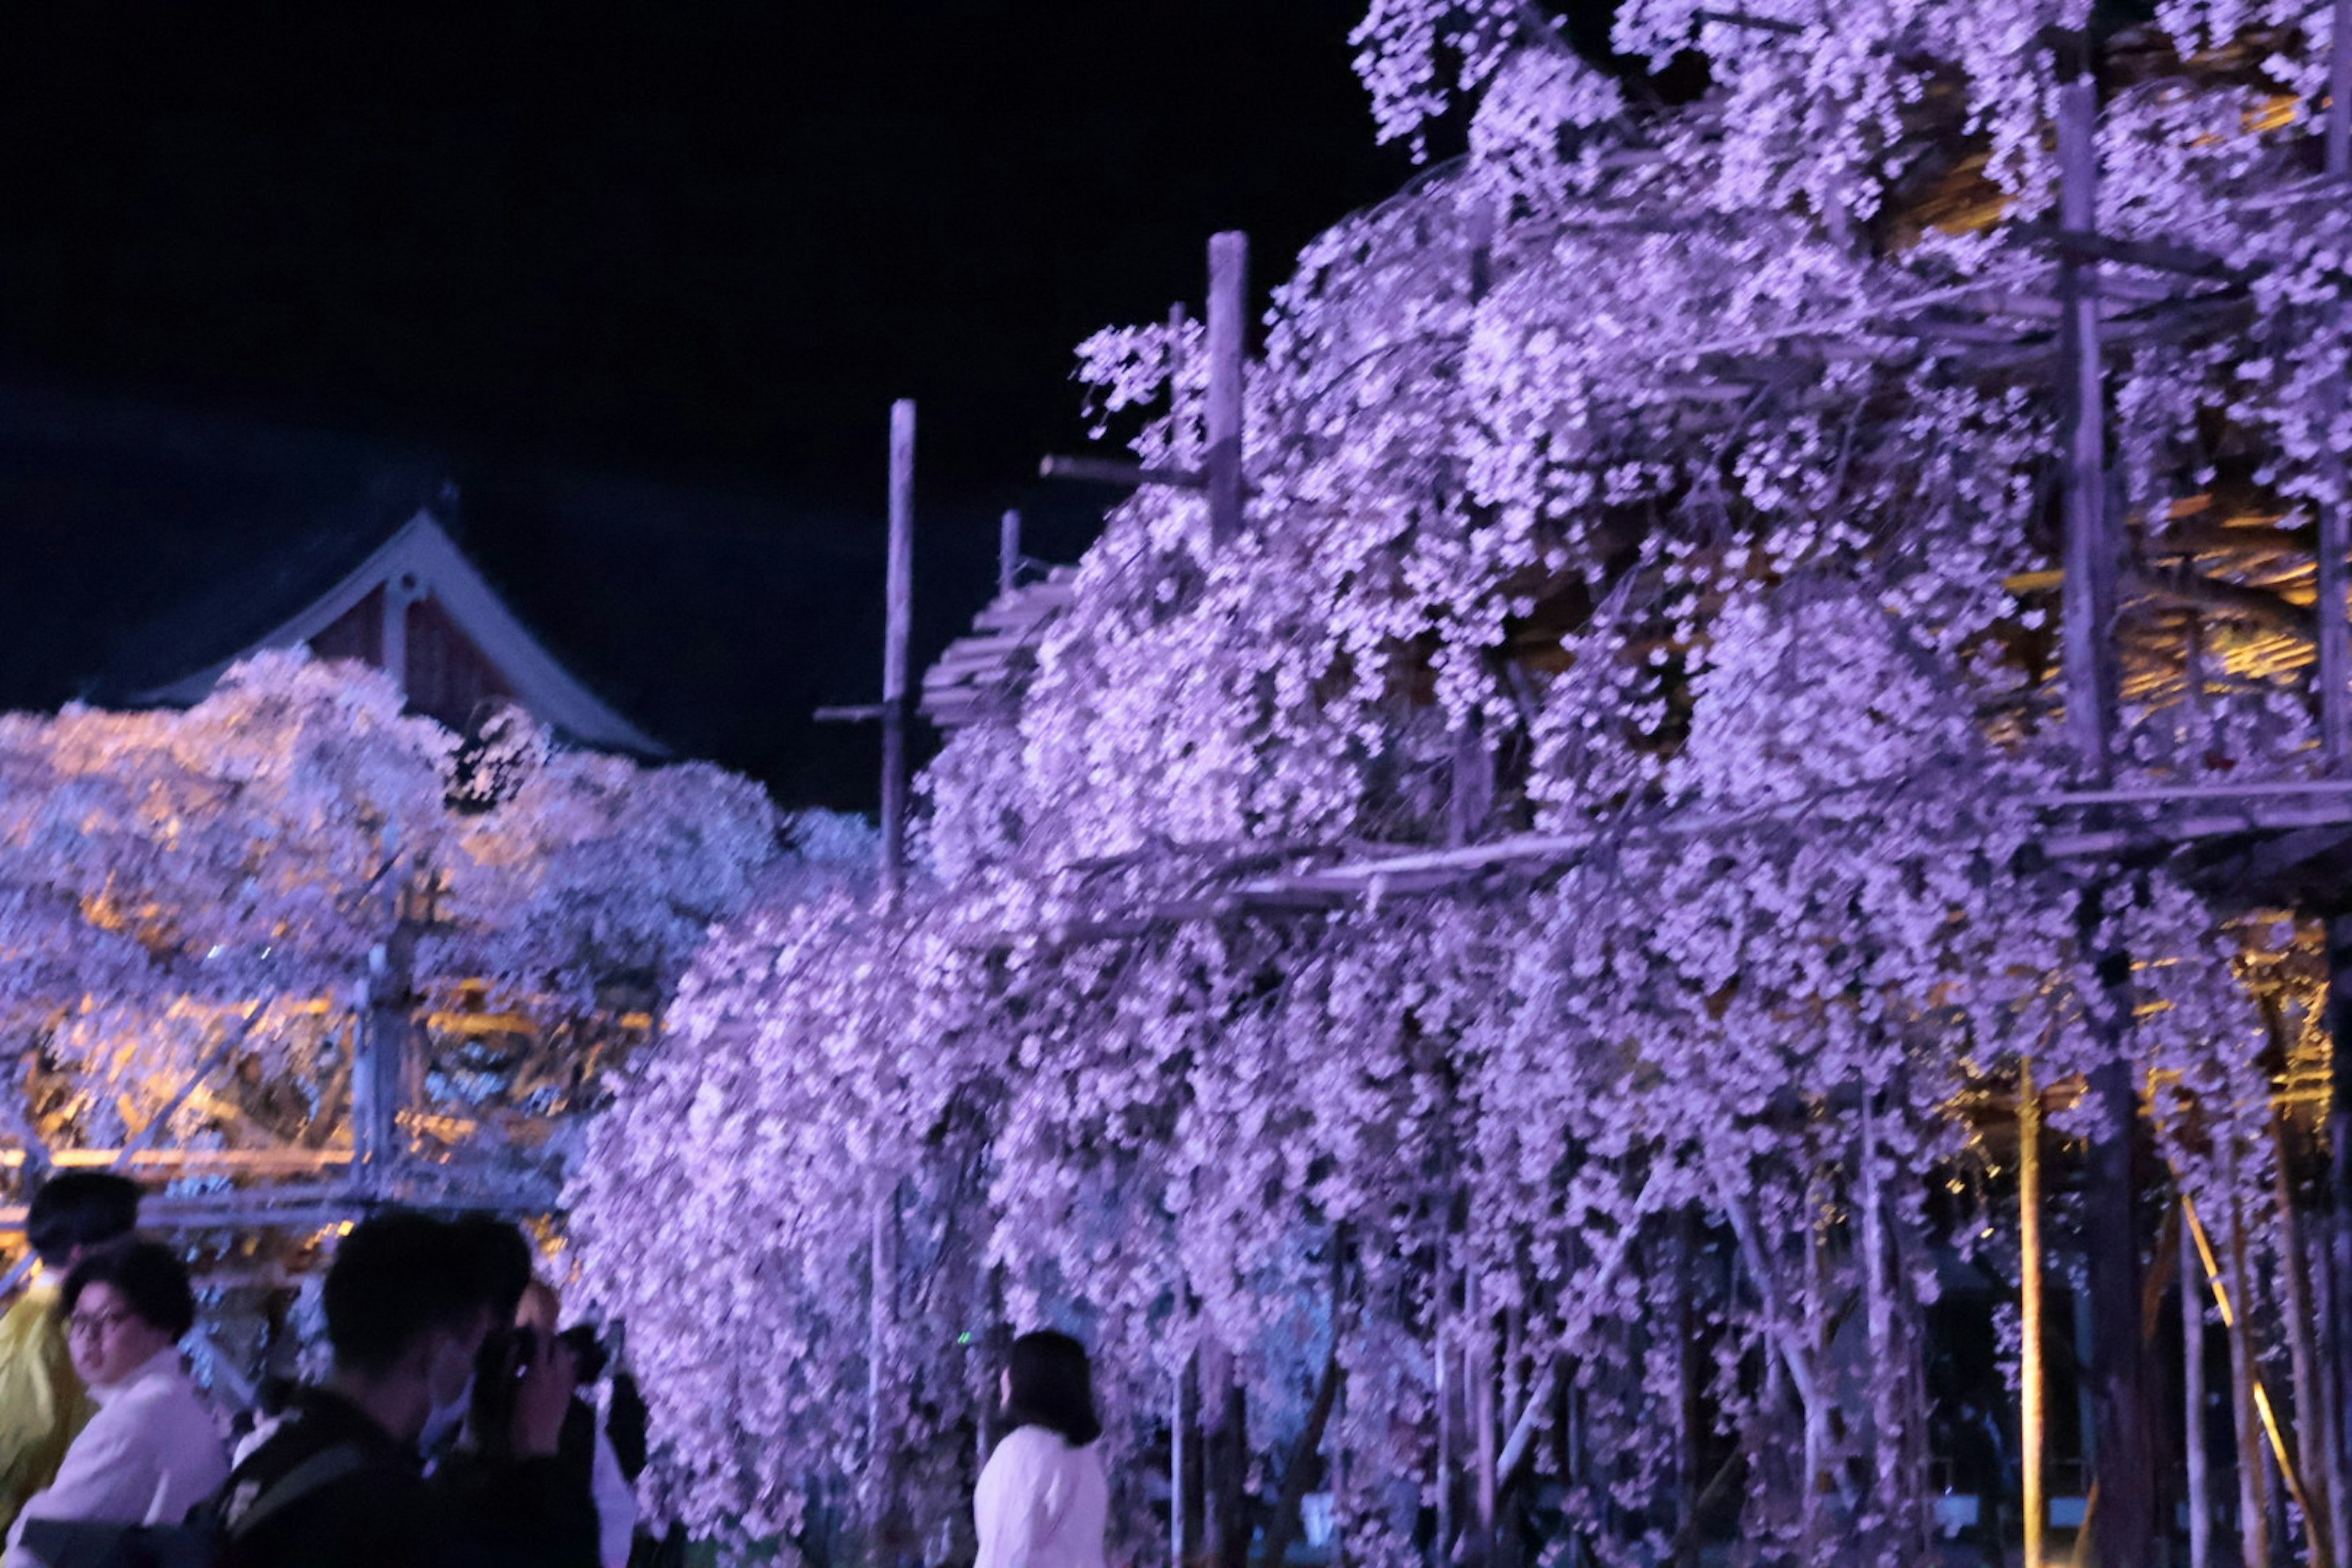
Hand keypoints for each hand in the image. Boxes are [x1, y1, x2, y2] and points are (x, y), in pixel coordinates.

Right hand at [510, 1327, 577, 1458]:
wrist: (536, 1445)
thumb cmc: (516, 1420)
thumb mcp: (509, 1391)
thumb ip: (513, 1367)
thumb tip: (515, 1348)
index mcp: (539, 1372)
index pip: (541, 1342)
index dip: (535, 1332)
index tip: (527, 1328)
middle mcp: (557, 1373)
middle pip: (559, 1345)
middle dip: (549, 1339)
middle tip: (535, 1341)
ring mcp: (567, 1381)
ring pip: (568, 1355)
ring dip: (558, 1350)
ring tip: (544, 1354)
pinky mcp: (570, 1391)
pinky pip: (571, 1369)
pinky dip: (564, 1363)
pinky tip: (553, 1369)